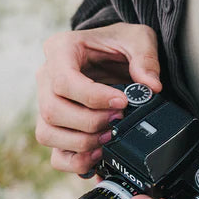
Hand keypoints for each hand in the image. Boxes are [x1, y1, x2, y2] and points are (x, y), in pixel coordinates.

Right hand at [35, 23, 161, 174]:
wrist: (116, 50)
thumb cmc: (122, 41)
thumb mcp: (139, 38)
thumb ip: (145, 59)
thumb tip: (151, 87)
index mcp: (61, 49)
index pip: (64, 80)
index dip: (93, 97)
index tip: (122, 103)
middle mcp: (46, 77)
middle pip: (52, 110)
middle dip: (89, 122)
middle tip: (119, 120)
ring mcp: (48, 102)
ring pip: (48, 133)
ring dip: (81, 142)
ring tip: (111, 137)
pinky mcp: (57, 125)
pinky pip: (54, 152)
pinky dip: (75, 160)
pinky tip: (99, 154)